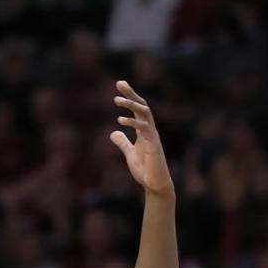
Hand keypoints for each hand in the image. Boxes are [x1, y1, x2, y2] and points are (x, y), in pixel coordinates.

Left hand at [110, 80, 173, 196]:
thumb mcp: (130, 153)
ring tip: (116, 99)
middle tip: (120, 83)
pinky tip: (120, 120)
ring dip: (131, 105)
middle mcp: (150, 130)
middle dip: (131, 93)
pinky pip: (144, 130)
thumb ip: (123, 142)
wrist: (155, 184)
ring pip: (144, 114)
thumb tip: (113, 133)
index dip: (130, 96)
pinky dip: (133, 123)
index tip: (120, 85)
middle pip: (142, 106)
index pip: (137, 109)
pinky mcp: (153, 146)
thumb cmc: (145, 169)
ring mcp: (152, 136)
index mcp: (144, 130)